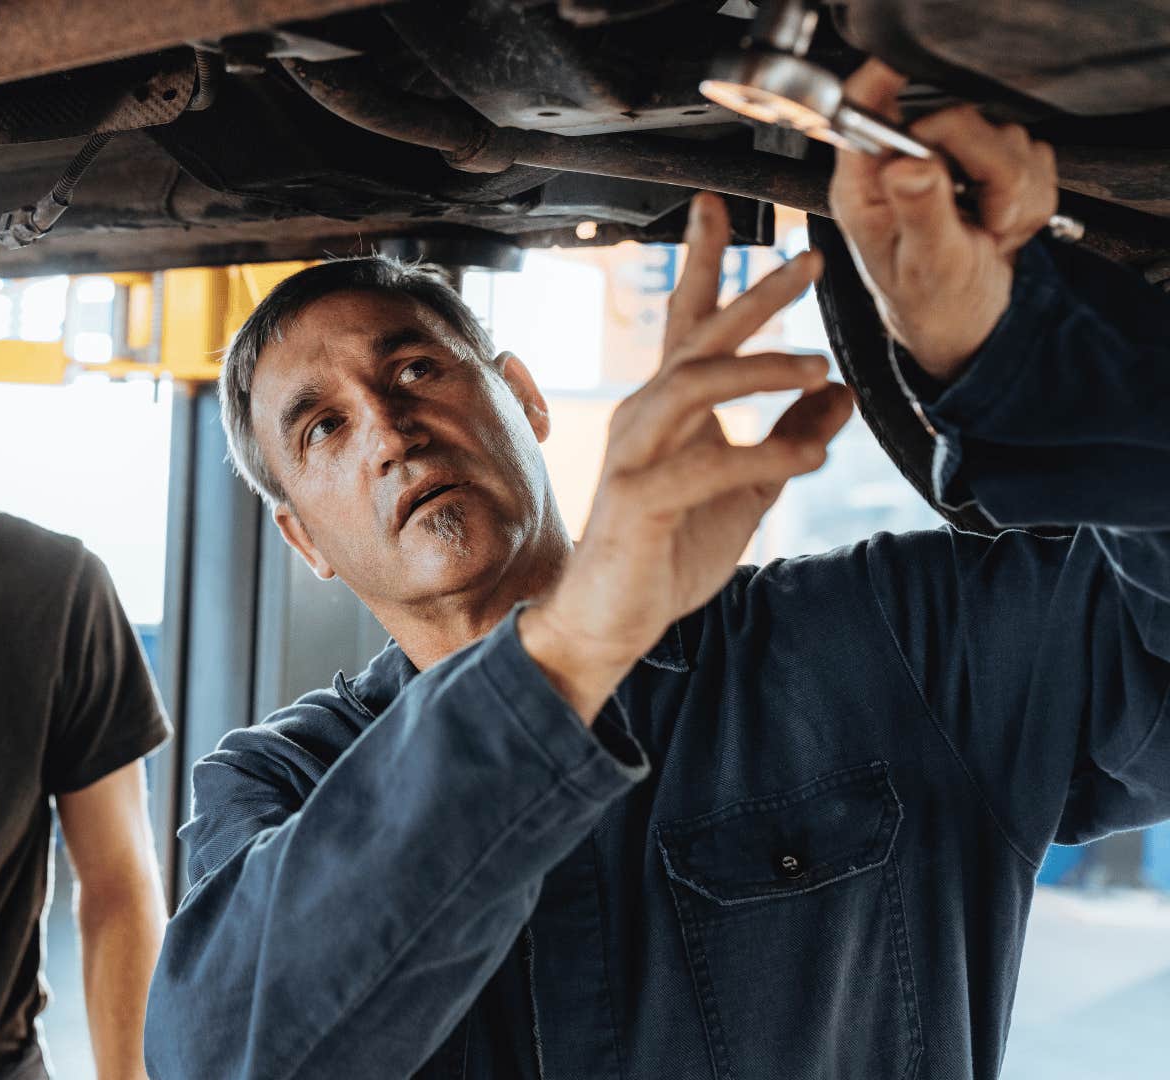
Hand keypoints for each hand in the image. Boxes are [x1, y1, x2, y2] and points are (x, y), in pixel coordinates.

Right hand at [518, 193, 854, 719]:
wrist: (607, 621)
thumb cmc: (664, 553)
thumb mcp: (748, 492)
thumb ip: (790, 440)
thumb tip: (844, 394)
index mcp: (668, 411)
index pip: (689, 323)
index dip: (706, 264)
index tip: (722, 209)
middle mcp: (644, 419)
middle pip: (698, 339)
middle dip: (753, 295)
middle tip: (808, 261)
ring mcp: (635, 456)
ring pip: (693, 385)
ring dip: (760, 369)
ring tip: (818, 369)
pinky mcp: (637, 501)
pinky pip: (701, 465)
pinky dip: (759, 455)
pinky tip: (806, 459)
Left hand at [828, 59, 1059, 380]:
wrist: (966, 319)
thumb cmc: (929, 298)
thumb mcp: (923, 263)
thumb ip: (920, 211)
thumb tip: (910, 166)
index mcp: (868, 181)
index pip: (865, 109)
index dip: (883, 84)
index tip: (903, 76)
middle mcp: (907, 161)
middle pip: (960, 116)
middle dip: (987, 169)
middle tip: (983, 216)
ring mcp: (954, 159)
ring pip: (1009, 136)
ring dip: (1013, 193)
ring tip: (989, 229)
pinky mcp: (995, 162)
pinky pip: (1037, 157)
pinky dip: (1031, 200)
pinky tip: (1003, 225)